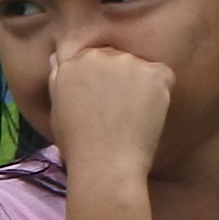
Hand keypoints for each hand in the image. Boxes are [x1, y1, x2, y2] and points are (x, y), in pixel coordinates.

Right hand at [41, 34, 178, 179]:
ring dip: (140, 84)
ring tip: (133, 117)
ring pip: (139, 67)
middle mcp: (98, 56)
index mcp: (72, 63)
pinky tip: (149, 114)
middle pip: (115, 59)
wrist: (104, 164)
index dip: (100, 81)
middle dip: (119, 79)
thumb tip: (57, 60)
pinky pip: (162, 75)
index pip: (92, 59)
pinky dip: (160, 91)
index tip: (103, 104)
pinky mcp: (153, 73)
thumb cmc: (77, 146)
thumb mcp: (56, 111)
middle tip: (119, 112)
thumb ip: (58, 82)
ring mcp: (127, 62)